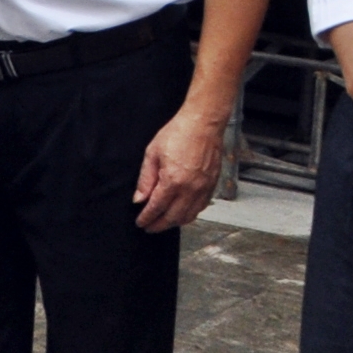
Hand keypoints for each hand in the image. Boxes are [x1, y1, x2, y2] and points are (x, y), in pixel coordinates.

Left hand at [131, 105, 230, 233]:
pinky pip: (201, 207)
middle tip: (149, 227)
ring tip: (163, 222)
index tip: (141, 223)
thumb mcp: (152, 153)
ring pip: (189, 216)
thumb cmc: (177, 133)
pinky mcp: (213, 185)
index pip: (157, 208)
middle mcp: (191, 189)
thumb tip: (139, 199)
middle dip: (159, 225)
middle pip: (173, 217)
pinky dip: (190, 214)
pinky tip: (182, 213)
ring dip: (175, 222)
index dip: (147, 218)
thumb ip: (145, 179)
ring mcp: (204, 188)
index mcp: (173, 181)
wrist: (203, 124)